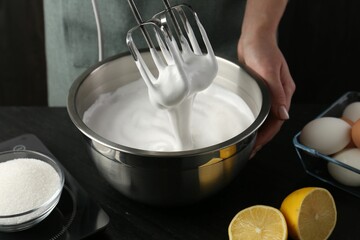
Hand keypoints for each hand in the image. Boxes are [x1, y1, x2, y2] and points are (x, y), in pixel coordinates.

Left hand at [237, 34, 295, 156]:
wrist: (254, 38)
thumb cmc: (263, 50)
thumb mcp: (270, 71)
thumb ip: (277, 93)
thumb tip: (284, 115)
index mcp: (284, 93)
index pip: (277, 121)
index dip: (267, 136)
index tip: (256, 146)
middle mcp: (278, 95)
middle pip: (271, 122)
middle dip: (261, 138)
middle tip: (249, 150)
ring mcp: (269, 93)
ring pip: (264, 118)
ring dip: (257, 131)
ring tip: (247, 143)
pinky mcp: (259, 90)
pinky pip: (258, 109)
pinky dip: (254, 119)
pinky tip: (247, 125)